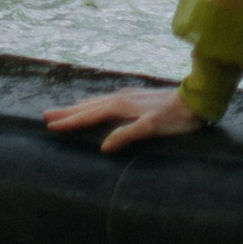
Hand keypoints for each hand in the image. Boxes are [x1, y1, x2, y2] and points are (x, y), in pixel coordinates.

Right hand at [44, 86, 203, 155]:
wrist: (196, 100)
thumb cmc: (175, 118)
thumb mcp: (151, 128)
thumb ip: (127, 135)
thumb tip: (103, 146)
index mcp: (121, 106)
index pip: (89, 115)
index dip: (70, 122)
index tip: (50, 126)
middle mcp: (121, 98)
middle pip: (88, 106)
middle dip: (68, 112)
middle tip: (46, 115)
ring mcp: (129, 96)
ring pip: (97, 102)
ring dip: (79, 107)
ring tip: (65, 110)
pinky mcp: (137, 98)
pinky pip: (107, 101)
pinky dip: (95, 104)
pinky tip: (98, 105)